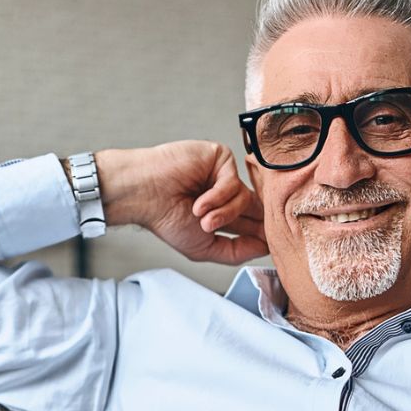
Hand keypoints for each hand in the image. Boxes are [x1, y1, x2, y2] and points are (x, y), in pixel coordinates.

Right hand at [93, 141, 267, 264]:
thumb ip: (236, 252)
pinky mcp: (220, 158)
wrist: (144, 195)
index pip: (254, 222)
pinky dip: (217, 197)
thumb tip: (266, 248)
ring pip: (245, 199)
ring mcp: (223, 175)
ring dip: (225, 214)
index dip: (262, 235)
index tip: (265, 246)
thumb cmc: (165, 219)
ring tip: (202, 219)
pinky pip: (233, 182)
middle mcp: (226, 192)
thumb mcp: (204, 247)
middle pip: (257, 208)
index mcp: (223, 211)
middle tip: (234, 233)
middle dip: (250, 224)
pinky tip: (198, 203)